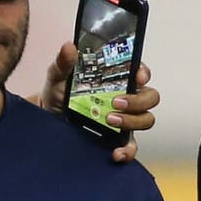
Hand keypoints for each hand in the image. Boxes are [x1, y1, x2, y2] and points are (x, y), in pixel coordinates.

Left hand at [36, 42, 158, 162]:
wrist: (51, 119)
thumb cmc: (60, 93)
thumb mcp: (59, 75)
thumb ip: (64, 62)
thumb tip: (69, 47)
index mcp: (117, 77)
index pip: (140, 71)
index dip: (143, 72)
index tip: (137, 76)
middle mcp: (126, 96)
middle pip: (149, 97)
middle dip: (137, 100)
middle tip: (115, 103)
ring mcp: (125, 118)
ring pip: (146, 119)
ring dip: (132, 121)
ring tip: (110, 120)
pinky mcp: (119, 138)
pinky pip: (131, 145)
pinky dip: (127, 150)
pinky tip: (116, 153)